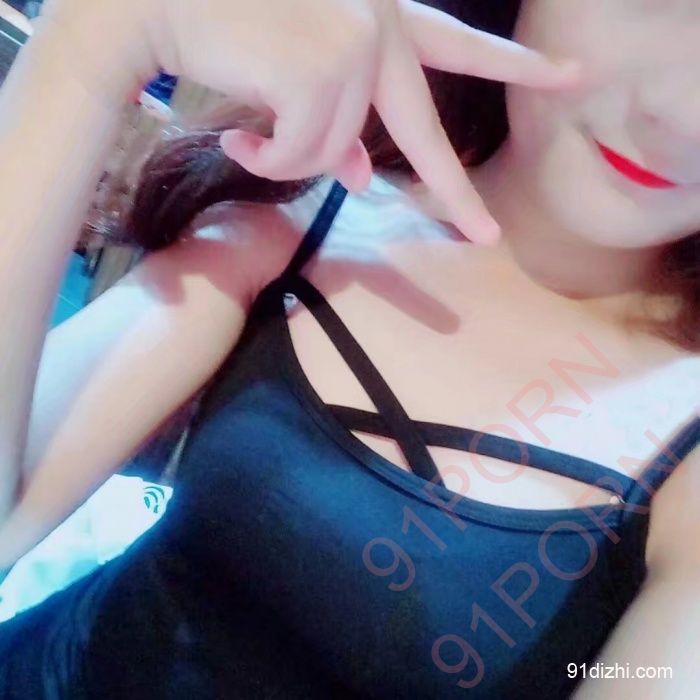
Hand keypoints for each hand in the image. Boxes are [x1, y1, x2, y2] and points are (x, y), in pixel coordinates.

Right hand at [40, 0, 582, 244]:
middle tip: (484, 237)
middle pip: (426, 132)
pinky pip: (306, 156)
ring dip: (293, 161)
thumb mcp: (298, 76)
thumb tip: (359, 175)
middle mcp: (375, 28)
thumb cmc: (227, 27)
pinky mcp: (321, 73)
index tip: (569, 76)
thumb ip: (338, 122)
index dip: (514, 66)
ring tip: (253, 134)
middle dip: (453, 193)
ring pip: (337, 154)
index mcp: (377, 18)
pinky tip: (241, 134)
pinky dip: (271, 161)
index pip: (457, 47)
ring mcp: (353, 49)